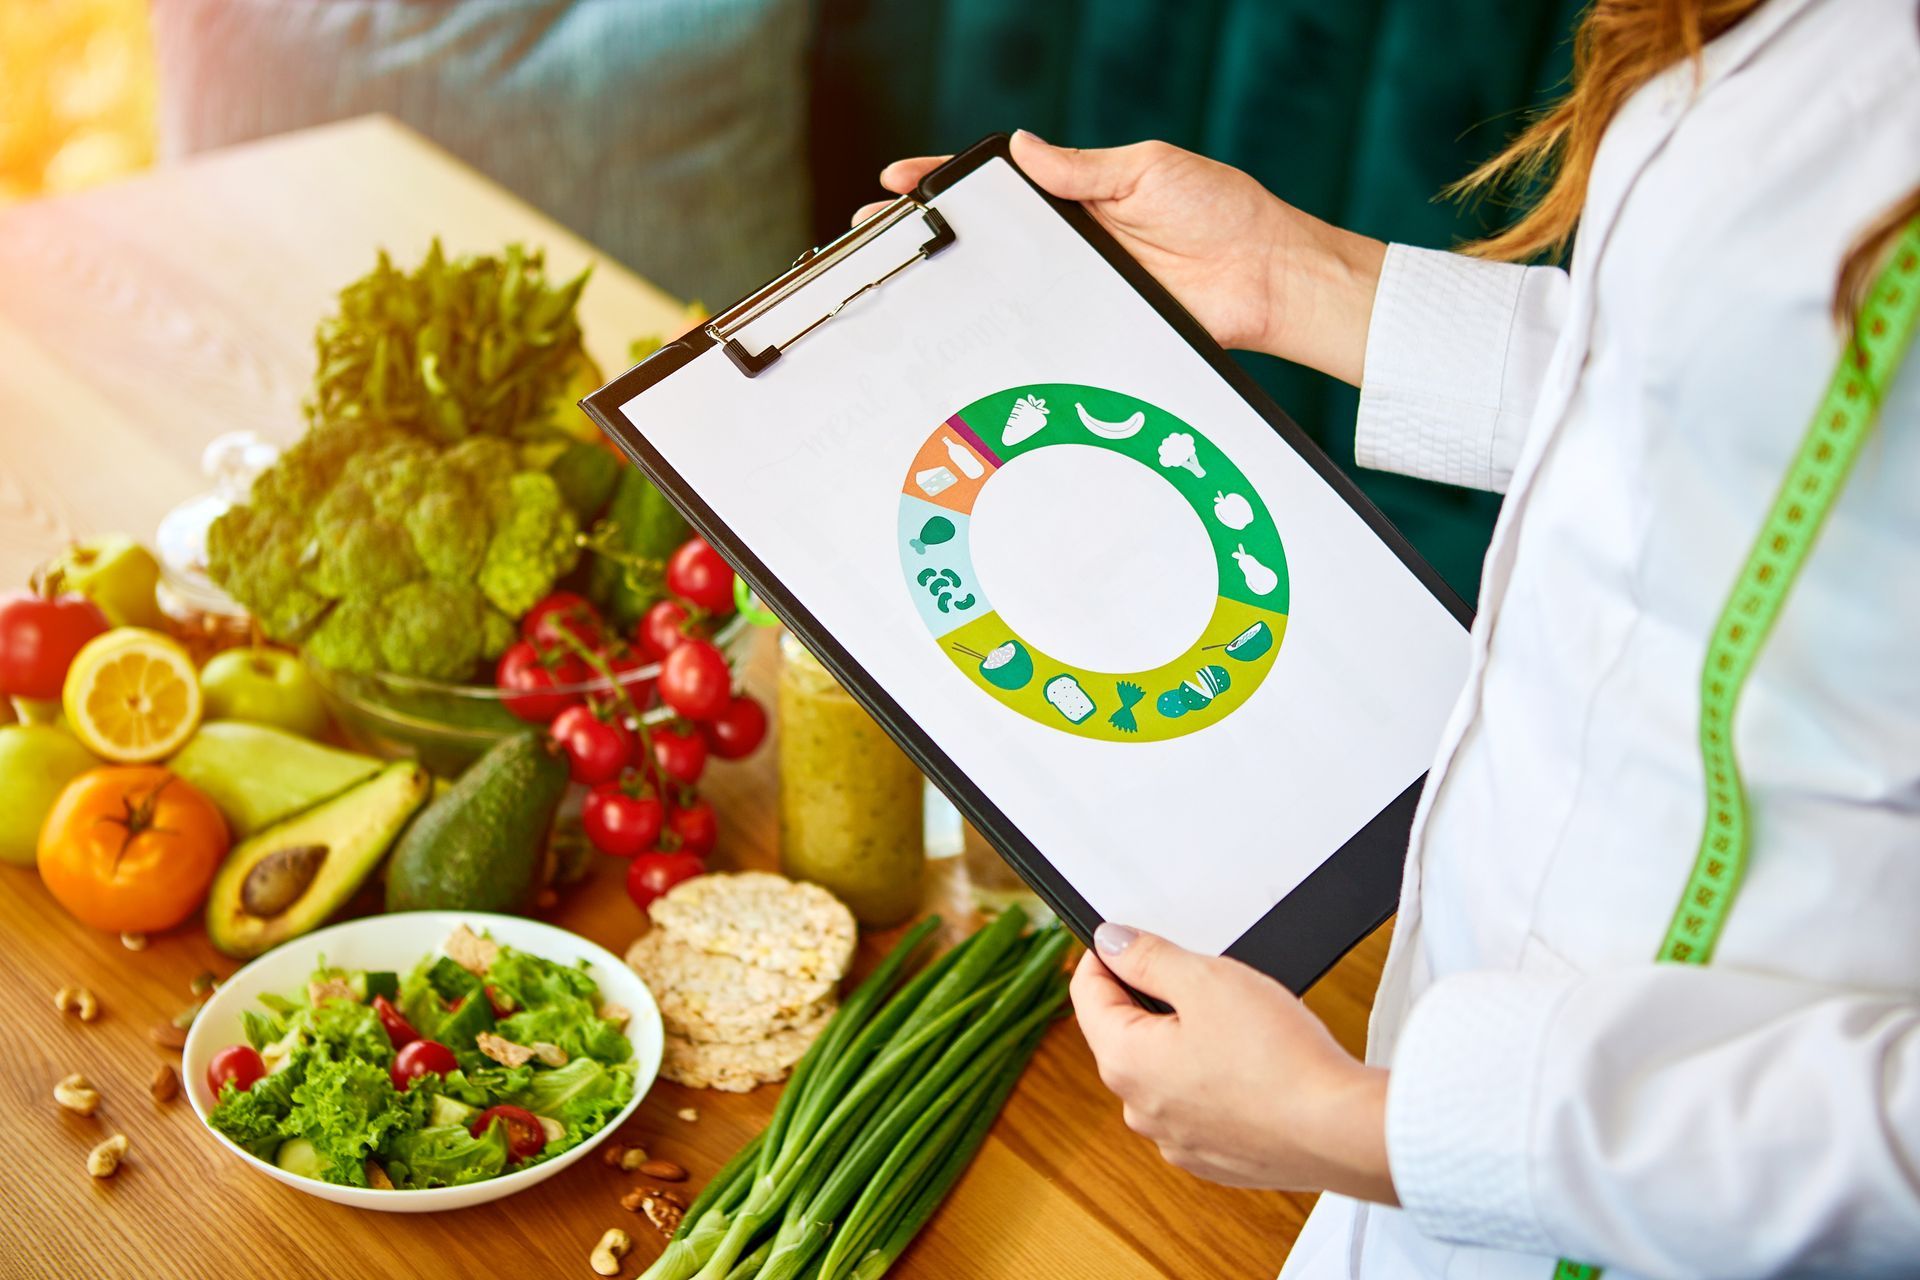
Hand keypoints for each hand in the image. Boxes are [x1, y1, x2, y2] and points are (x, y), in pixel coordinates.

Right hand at [855, 131, 1386, 384]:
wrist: (1269, 278)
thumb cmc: (1222, 212)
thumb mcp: (1150, 171)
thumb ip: (1084, 168)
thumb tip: (1021, 148)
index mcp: (1078, 195)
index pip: (997, 183)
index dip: (946, 179)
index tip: (900, 180)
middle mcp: (1069, 243)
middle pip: (985, 239)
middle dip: (928, 237)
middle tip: (874, 236)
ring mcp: (1077, 289)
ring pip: (1003, 288)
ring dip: (954, 289)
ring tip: (902, 287)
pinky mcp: (1093, 329)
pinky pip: (1043, 332)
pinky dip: (1006, 335)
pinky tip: (969, 334)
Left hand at [1070, 923, 1397, 1202]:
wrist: (1339, 1131)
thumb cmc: (1278, 1060)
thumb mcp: (1206, 980)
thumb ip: (1148, 957)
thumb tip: (1110, 943)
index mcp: (1125, 1062)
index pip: (1087, 994)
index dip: (1106, 955)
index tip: (1126, 938)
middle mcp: (1139, 1108)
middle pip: (1124, 1033)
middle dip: (1152, 999)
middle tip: (1201, 980)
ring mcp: (1176, 1139)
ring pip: (1163, 1070)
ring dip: (1184, 1041)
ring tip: (1236, 1026)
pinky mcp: (1212, 1156)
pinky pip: (1196, 1105)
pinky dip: (1213, 1081)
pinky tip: (1250, 1068)